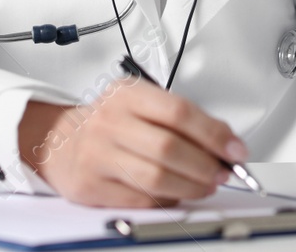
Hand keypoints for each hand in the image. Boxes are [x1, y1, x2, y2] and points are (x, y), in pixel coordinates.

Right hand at [17, 77, 247, 206]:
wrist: (60, 141)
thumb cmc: (111, 123)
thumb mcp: (141, 105)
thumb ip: (182, 120)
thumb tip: (227, 144)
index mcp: (127, 94)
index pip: (178, 111)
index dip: (213, 133)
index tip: (235, 150)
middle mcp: (109, 121)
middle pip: (169, 148)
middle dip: (205, 165)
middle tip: (222, 173)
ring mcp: (98, 154)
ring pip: (156, 178)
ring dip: (191, 186)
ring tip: (205, 186)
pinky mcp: (92, 186)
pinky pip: (141, 200)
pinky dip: (167, 201)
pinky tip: (176, 195)